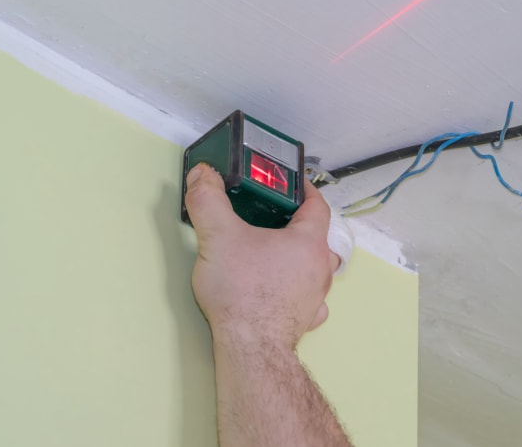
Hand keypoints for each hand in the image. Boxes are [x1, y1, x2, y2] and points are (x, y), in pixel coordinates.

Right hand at [184, 163, 339, 348]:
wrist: (249, 347)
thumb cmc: (242, 292)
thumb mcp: (218, 236)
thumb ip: (208, 200)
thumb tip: (202, 175)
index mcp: (308, 242)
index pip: (318, 206)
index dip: (306, 191)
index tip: (293, 186)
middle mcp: (320, 268)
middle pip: (319, 238)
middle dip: (300, 226)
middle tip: (276, 220)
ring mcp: (316, 297)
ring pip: (317, 269)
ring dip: (301, 259)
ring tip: (276, 255)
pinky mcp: (305, 319)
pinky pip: (309, 298)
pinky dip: (297, 290)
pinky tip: (280, 291)